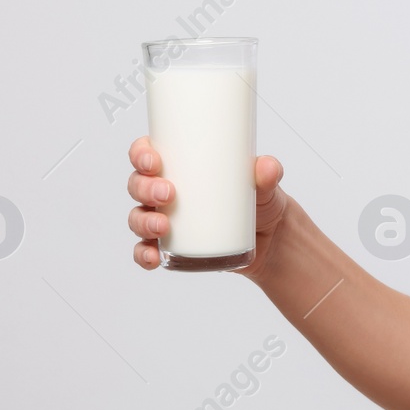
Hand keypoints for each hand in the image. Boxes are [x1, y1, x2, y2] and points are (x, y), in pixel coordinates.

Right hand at [125, 137, 291, 279]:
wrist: (271, 238)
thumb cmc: (260, 199)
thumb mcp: (265, 183)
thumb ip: (267, 172)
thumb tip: (267, 167)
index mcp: (180, 165)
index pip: (147, 152)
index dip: (141, 154)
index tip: (154, 161)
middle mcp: (166, 190)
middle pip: (138, 184)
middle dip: (145, 188)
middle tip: (168, 194)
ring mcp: (165, 218)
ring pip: (138, 217)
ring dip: (143, 221)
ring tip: (163, 226)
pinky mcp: (172, 246)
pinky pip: (145, 250)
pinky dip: (143, 254)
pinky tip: (152, 257)